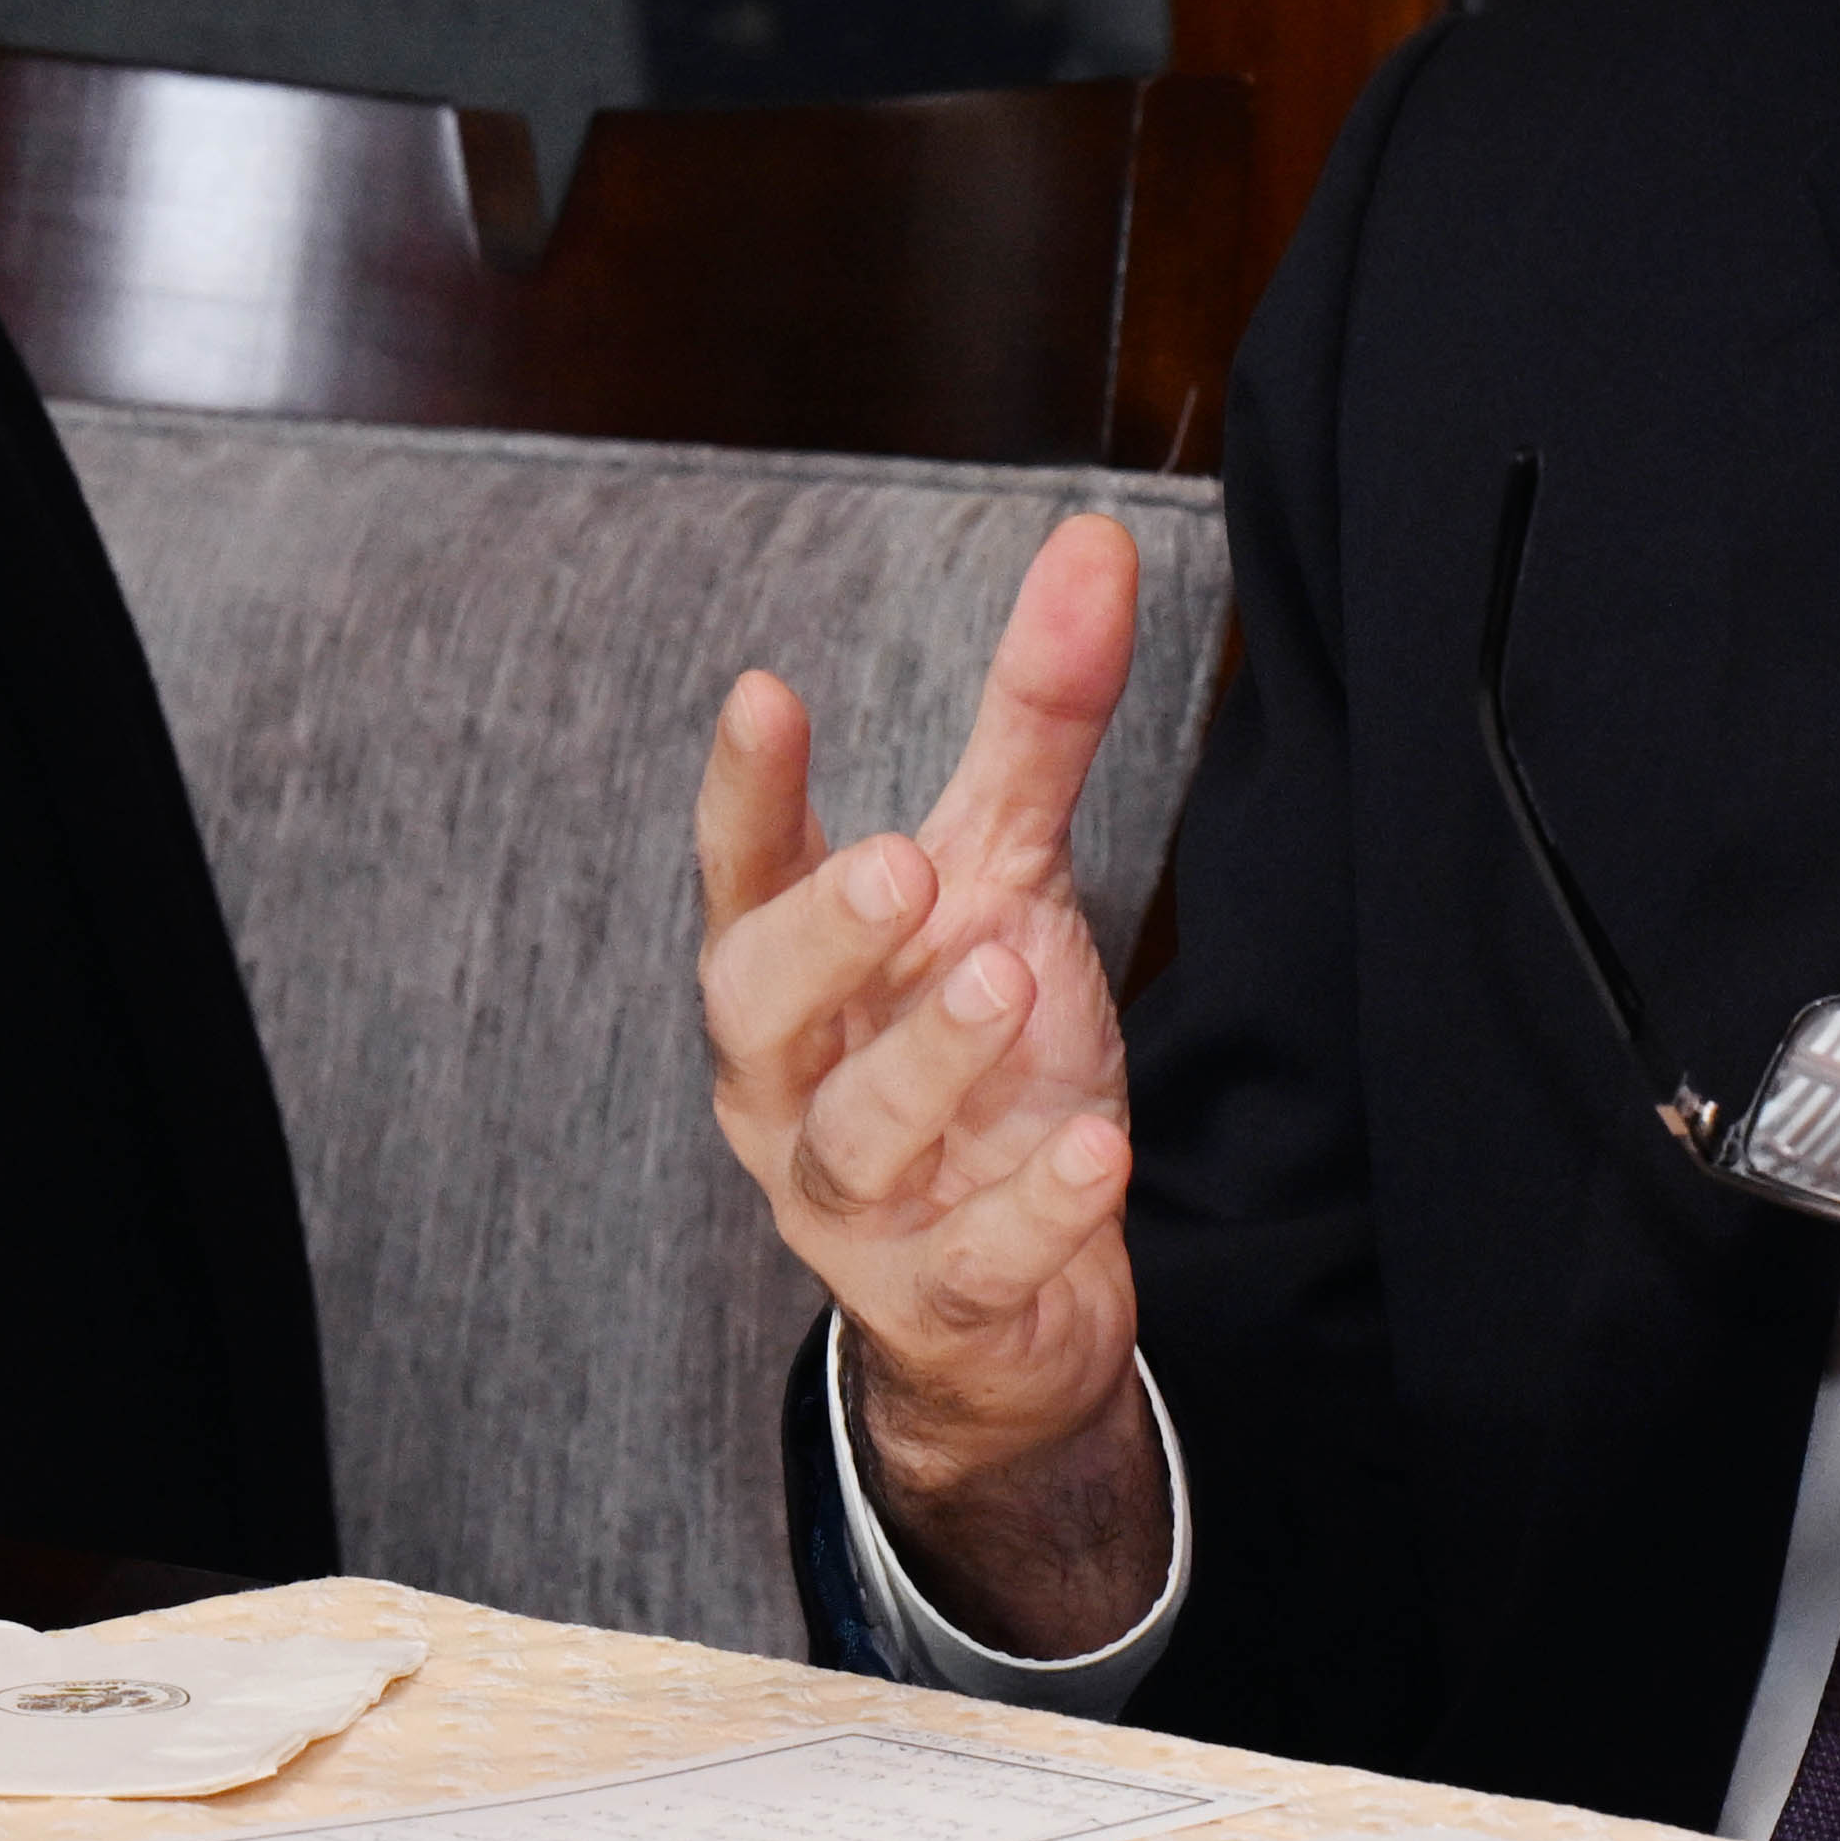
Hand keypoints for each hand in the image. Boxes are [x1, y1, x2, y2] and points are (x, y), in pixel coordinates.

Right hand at [694, 516, 1168, 1654]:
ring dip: (926, 1061)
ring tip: (1003, 977)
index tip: (763, 693)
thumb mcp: (1003, 876)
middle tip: (899, 864)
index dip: (744, 793)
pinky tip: (1098, 1153)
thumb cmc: (979, 1054)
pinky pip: (966, 1265)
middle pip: (755, 1006)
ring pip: (852, 1140)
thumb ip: (1034, 723)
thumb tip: (1096, 540)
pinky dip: (1029, 1211)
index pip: (741, 871)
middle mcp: (790, 1083)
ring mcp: (850, 1204)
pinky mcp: (934, 1299)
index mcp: (792, 970)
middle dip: (819, 934)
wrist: (1011, 1298)